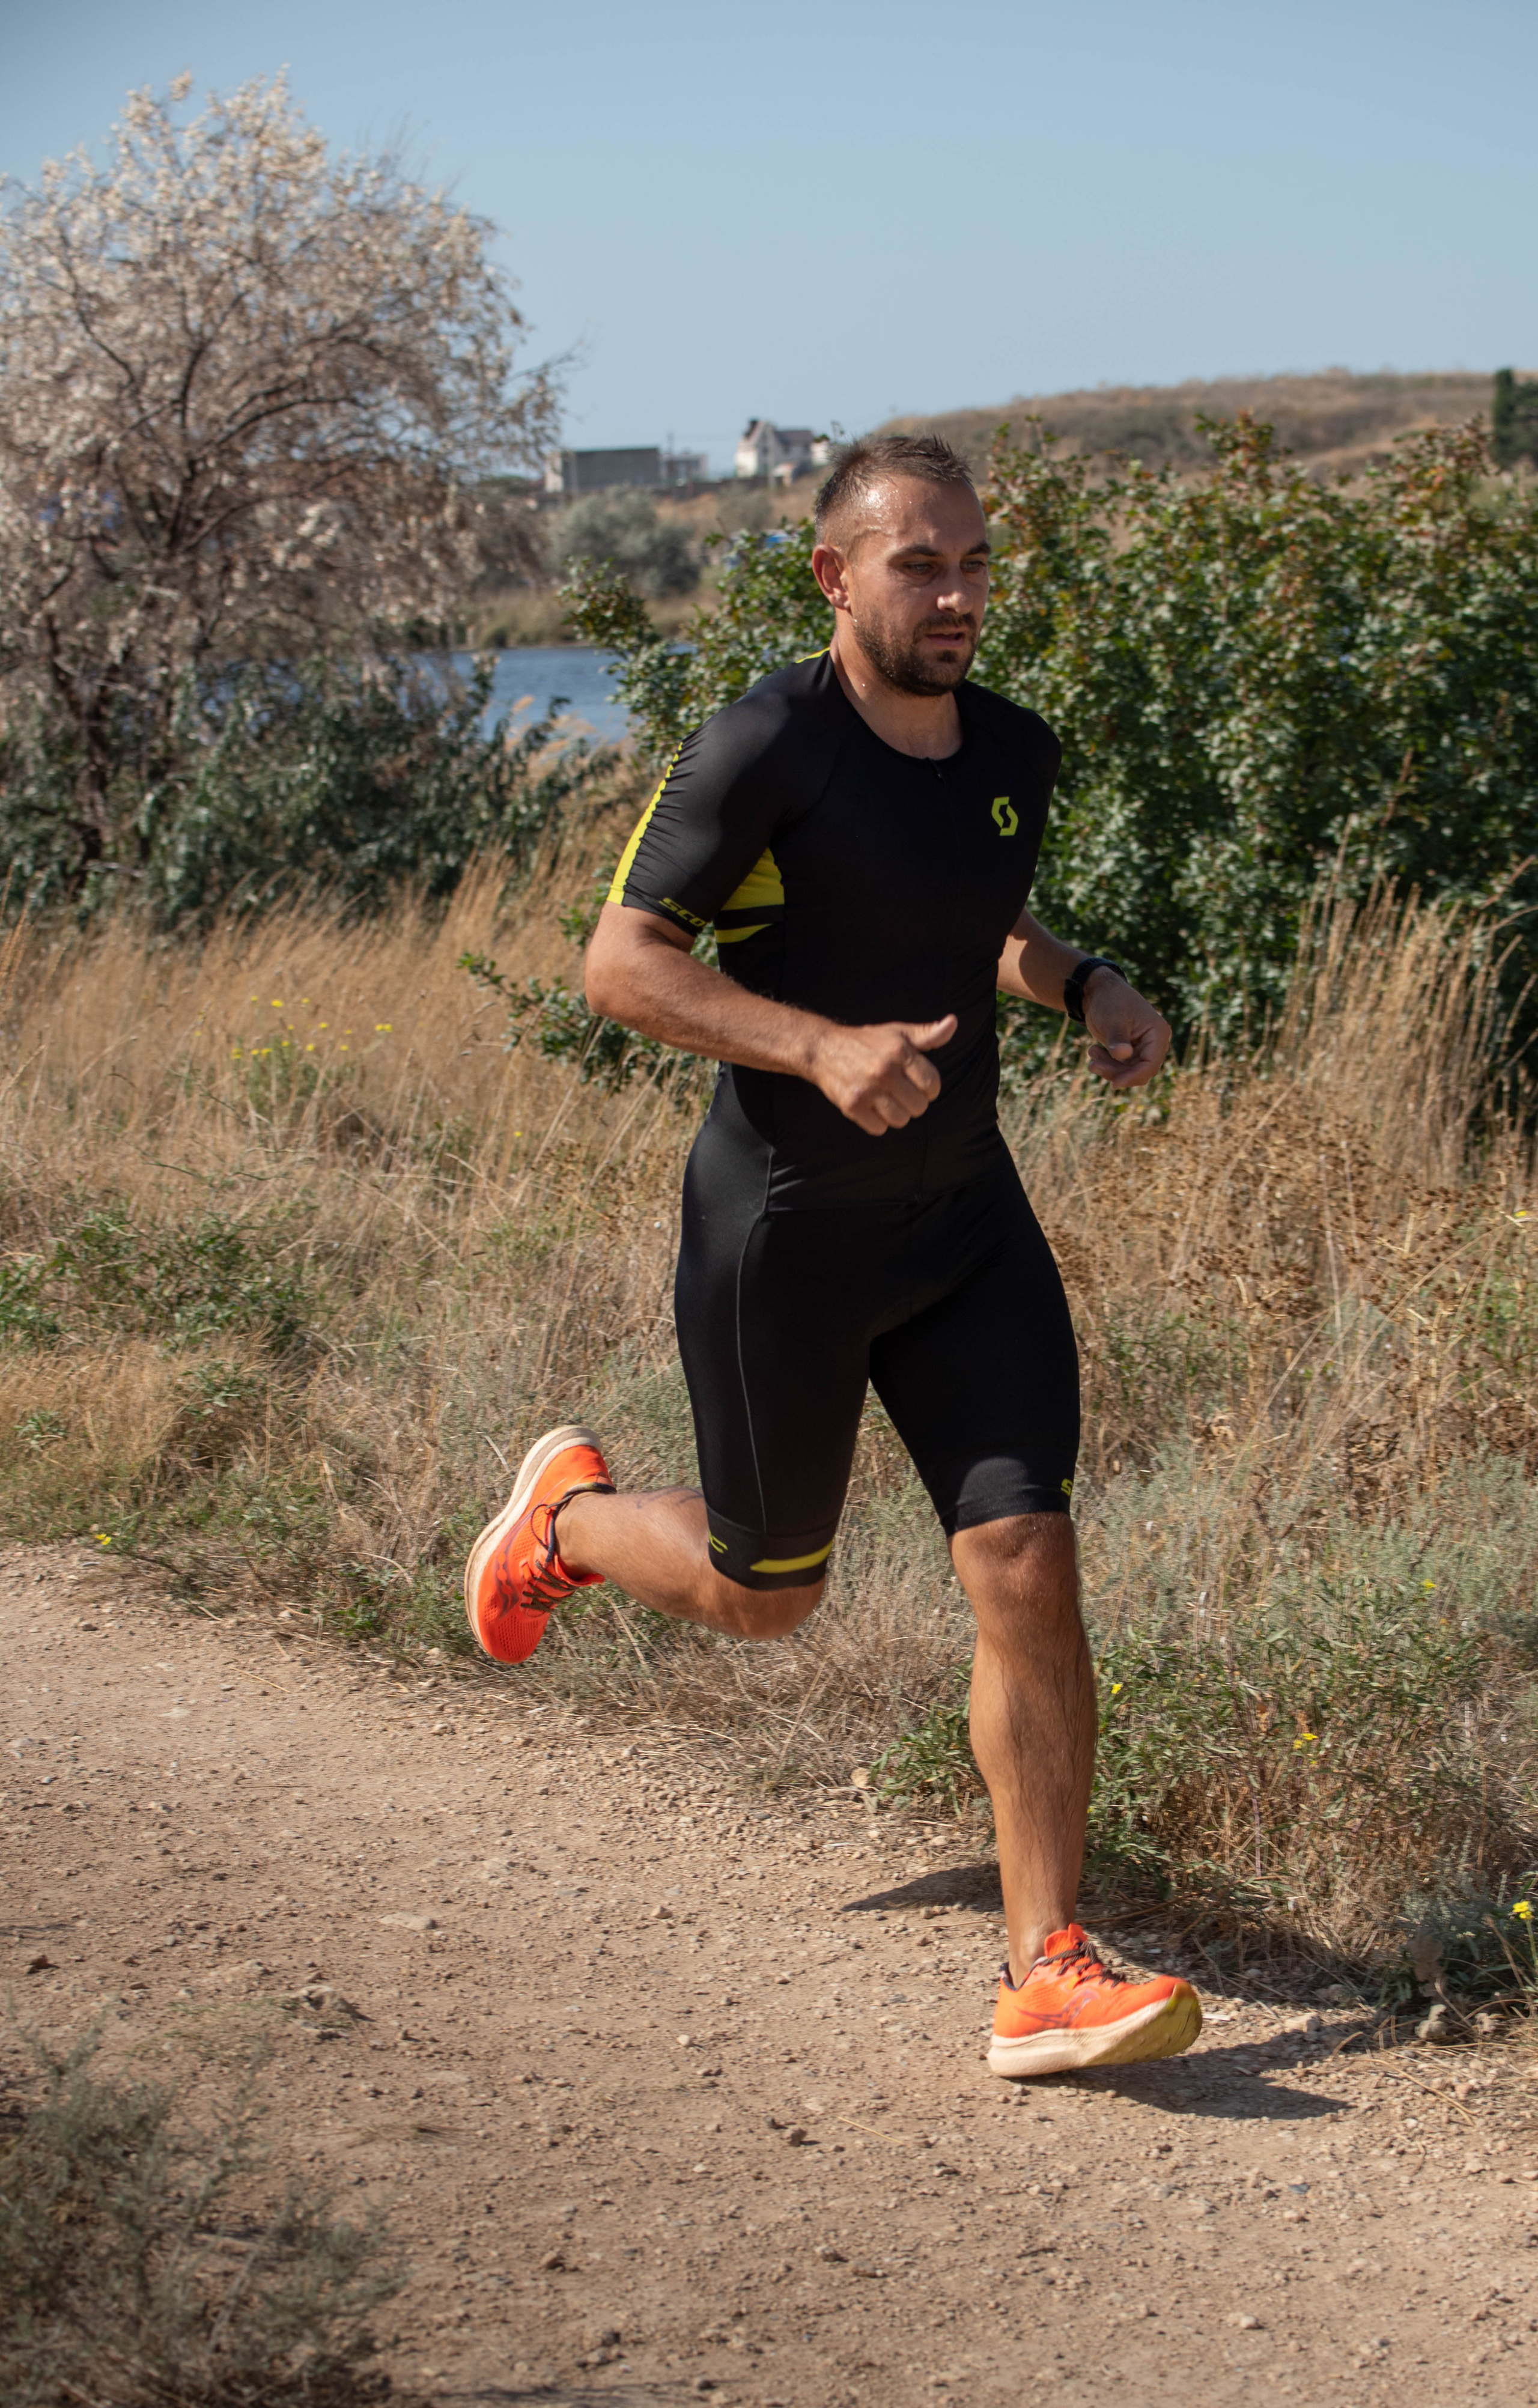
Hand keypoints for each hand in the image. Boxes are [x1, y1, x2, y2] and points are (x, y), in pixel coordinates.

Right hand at [808, 1014, 956, 1134]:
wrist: (824, 1049)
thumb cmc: (867, 1041)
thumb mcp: (899, 1033)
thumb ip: (928, 1034)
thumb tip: (953, 1023)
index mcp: (899, 1052)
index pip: (932, 1084)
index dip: (929, 1088)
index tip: (918, 1084)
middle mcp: (884, 1071)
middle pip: (919, 1106)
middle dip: (913, 1102)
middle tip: (900, 1092)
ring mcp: (867, 1090)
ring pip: (900, 1120)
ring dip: (896, 1114)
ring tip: (887, 1100)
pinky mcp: (851, 1106)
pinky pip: (879, 1129)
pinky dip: (877, 1123)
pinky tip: (872, 1107)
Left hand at [1083, 971, 1169, 1088]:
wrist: (1100, 992)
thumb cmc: (1110, 1000)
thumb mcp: (1113, 1019)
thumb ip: (1118, 1038)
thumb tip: (1123, 1055)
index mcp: (1157, 1033)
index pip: (1151, 1064)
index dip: (1134, 1076)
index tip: (1114, 1084)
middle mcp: (1154, 1043)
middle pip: (1139, 1070)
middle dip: (1116, 1072)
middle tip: (1093, 1066)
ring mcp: (1142, 1047)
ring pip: (1128, 1071)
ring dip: (1108, 1068)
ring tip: (1091, 1053)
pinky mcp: (1130, 1051)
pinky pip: (1121, 1067)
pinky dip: (1106, 1063)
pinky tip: (1093, 1051)